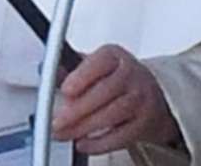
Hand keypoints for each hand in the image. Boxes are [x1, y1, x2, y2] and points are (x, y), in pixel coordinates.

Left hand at [52, 44, 181, 154]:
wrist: (151, 96)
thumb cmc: (117, 80)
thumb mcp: (96, 66)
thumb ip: (72, 69)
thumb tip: (48, 72)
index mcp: (115, 56)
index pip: (101, 61)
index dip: (83, 76)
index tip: (66, 89)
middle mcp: (130, 74)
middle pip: (105, 91)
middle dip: (78, 109)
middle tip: (57, 121)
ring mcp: (140, 98)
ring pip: (112, 113)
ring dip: (84, 127)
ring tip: (65, 133)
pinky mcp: (144, 123)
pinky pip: (120, 136)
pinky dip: (99, 143)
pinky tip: (83, 143)